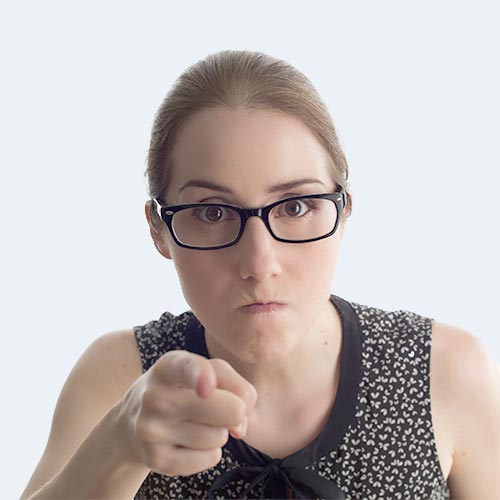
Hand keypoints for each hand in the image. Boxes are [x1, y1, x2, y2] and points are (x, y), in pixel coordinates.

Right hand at [115, 350, 256, 475]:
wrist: (133, 420)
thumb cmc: (183, 388)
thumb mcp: (204, 370)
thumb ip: (234, 384)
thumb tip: (239, 427)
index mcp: (168, 366)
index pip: (186, 368)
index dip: (200, 376)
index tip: (206, 387)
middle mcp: (155, 396)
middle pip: (227, 410)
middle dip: (235, 410)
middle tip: (218, 406)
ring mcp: (152, 430)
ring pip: (219, 436)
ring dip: (218, 430)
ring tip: (194, 422)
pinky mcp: (157, 460)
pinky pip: (211, 457)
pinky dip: (209, 451)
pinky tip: (187, 441)